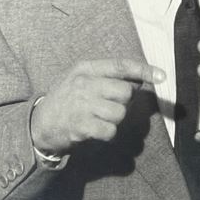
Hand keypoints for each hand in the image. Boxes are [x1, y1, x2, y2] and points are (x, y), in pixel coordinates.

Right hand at [31, 58, 164, 155]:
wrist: (38, 124)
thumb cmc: (67, 99)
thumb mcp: (81, 79)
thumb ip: (108, 76)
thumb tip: (140, 78)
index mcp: (85, 68)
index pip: (121, 65)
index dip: (144, 70)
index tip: (162, 76)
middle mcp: (84, 83)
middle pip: (125, 92)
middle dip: (124, 102)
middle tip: (111, 105)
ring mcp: (81, 105)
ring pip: (120, 112)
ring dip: (115, 119)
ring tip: (100, 118)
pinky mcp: (80, 126)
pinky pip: (110, 130)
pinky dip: (108, 133)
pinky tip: (96, 130)